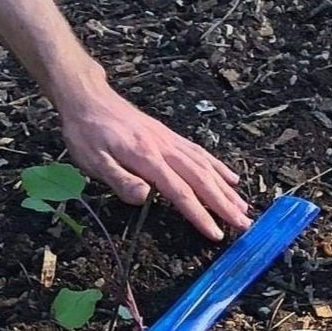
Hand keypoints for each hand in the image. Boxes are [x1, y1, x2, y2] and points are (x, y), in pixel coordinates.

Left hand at [55, 84, 250, 240]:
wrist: (88, 97)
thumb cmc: (87, 132)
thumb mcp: (92, 160)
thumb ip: (120, 179)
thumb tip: (146, 197)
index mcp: (146, 157)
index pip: (179, 191)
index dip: (199, 214)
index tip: (217, 233)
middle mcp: (164, 147)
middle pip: (200, 178)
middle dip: (223, 203)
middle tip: (244, 224)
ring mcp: (168, 140)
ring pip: (204, 165)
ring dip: (225, 187)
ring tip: (243, 206)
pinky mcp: (168, 135)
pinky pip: (198, 151)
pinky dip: (217, 165)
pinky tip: (228, 177)